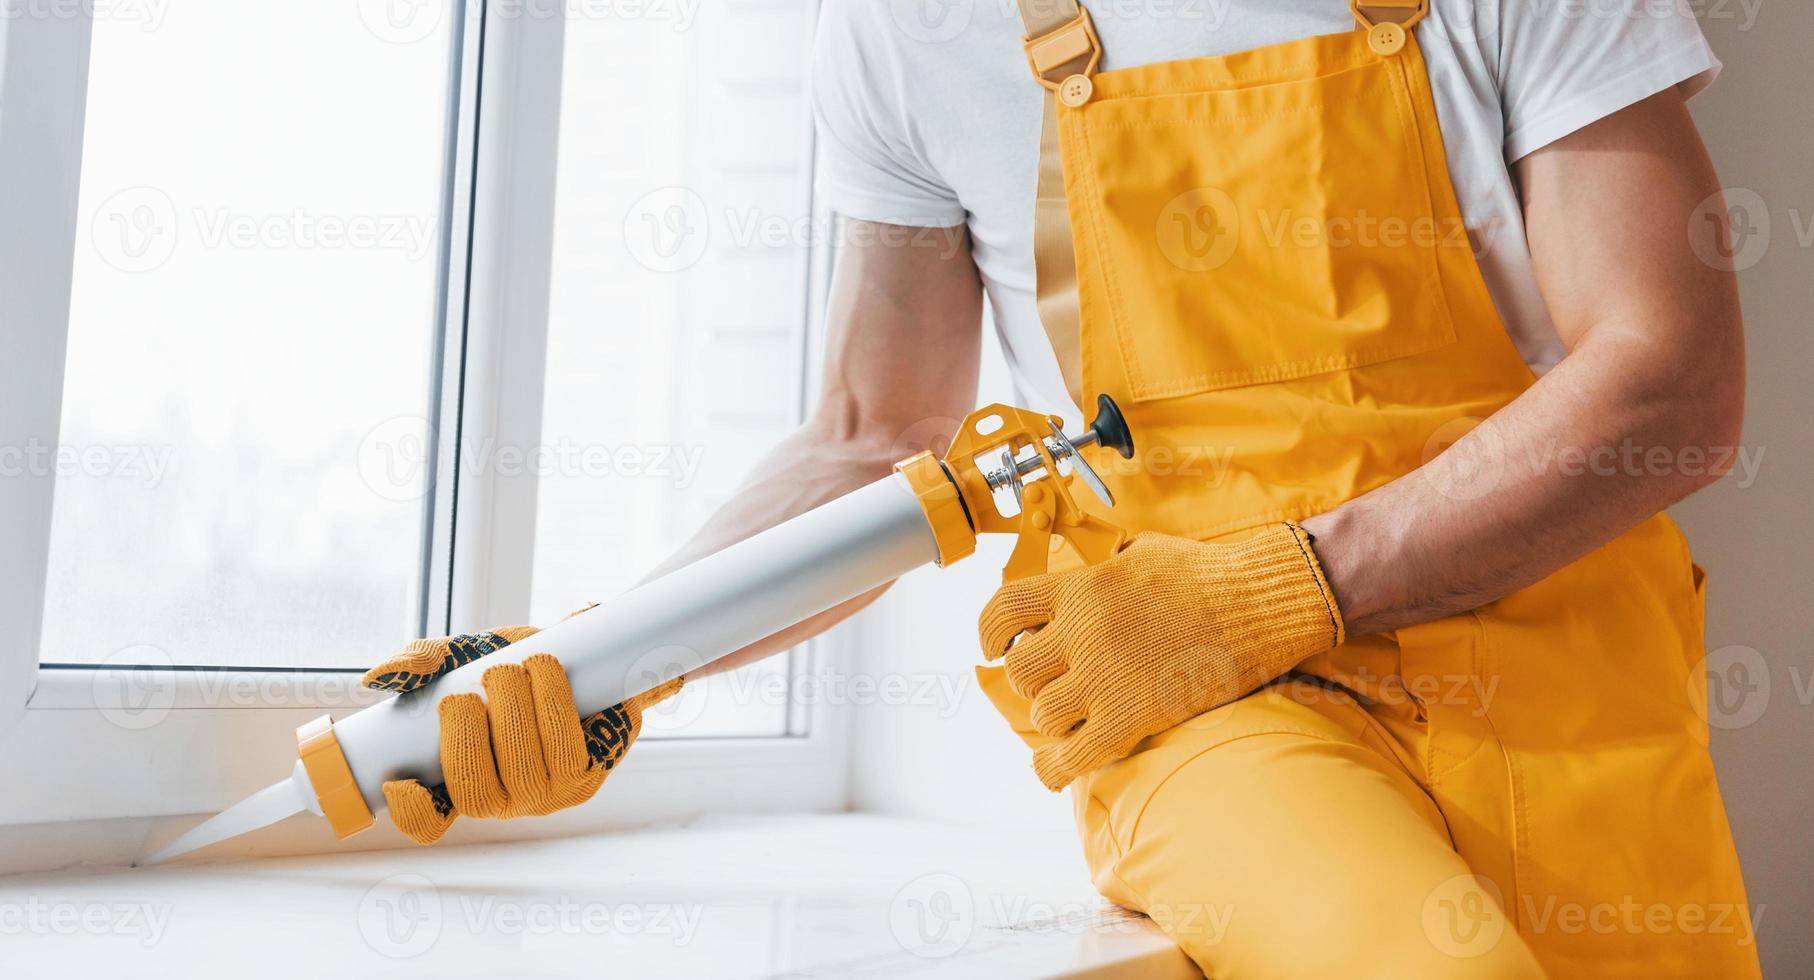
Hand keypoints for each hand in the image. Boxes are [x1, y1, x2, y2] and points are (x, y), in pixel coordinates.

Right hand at [361, 622, 681, 843]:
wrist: (584, 660)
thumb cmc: (516, 668)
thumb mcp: (466, 657)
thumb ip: (427, 662)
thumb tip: (380, 677)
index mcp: (459, 780)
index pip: (428, 821)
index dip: (412, 811)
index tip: (400, 780)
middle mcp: (500, 798)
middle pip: (475, 793)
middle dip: (467, 738)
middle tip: (469, 691)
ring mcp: (543, 794)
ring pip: (523, 770)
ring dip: (513, 712)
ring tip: (508, 670)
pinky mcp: (583, 778)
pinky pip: (567, 751)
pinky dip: (551, 702)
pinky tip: (544, 669)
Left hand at [978, 525, 1342, 789]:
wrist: (1259, 603)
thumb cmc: (1208, 574)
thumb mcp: (1141, 553)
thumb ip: (1104, 568)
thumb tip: (1089, 572)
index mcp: (1081, 588)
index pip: (1004, 610)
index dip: (987, 632)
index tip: (990, 647)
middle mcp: (1083, 632)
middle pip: (1019, 671)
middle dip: (1030, 681)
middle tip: (1054, 684)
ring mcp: (1104, 676)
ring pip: (1042, 715)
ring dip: (1053, 720)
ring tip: (1075, 717)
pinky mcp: (1131, 717)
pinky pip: (1071, 757)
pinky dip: (1054, 769)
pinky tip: (1054, 768)